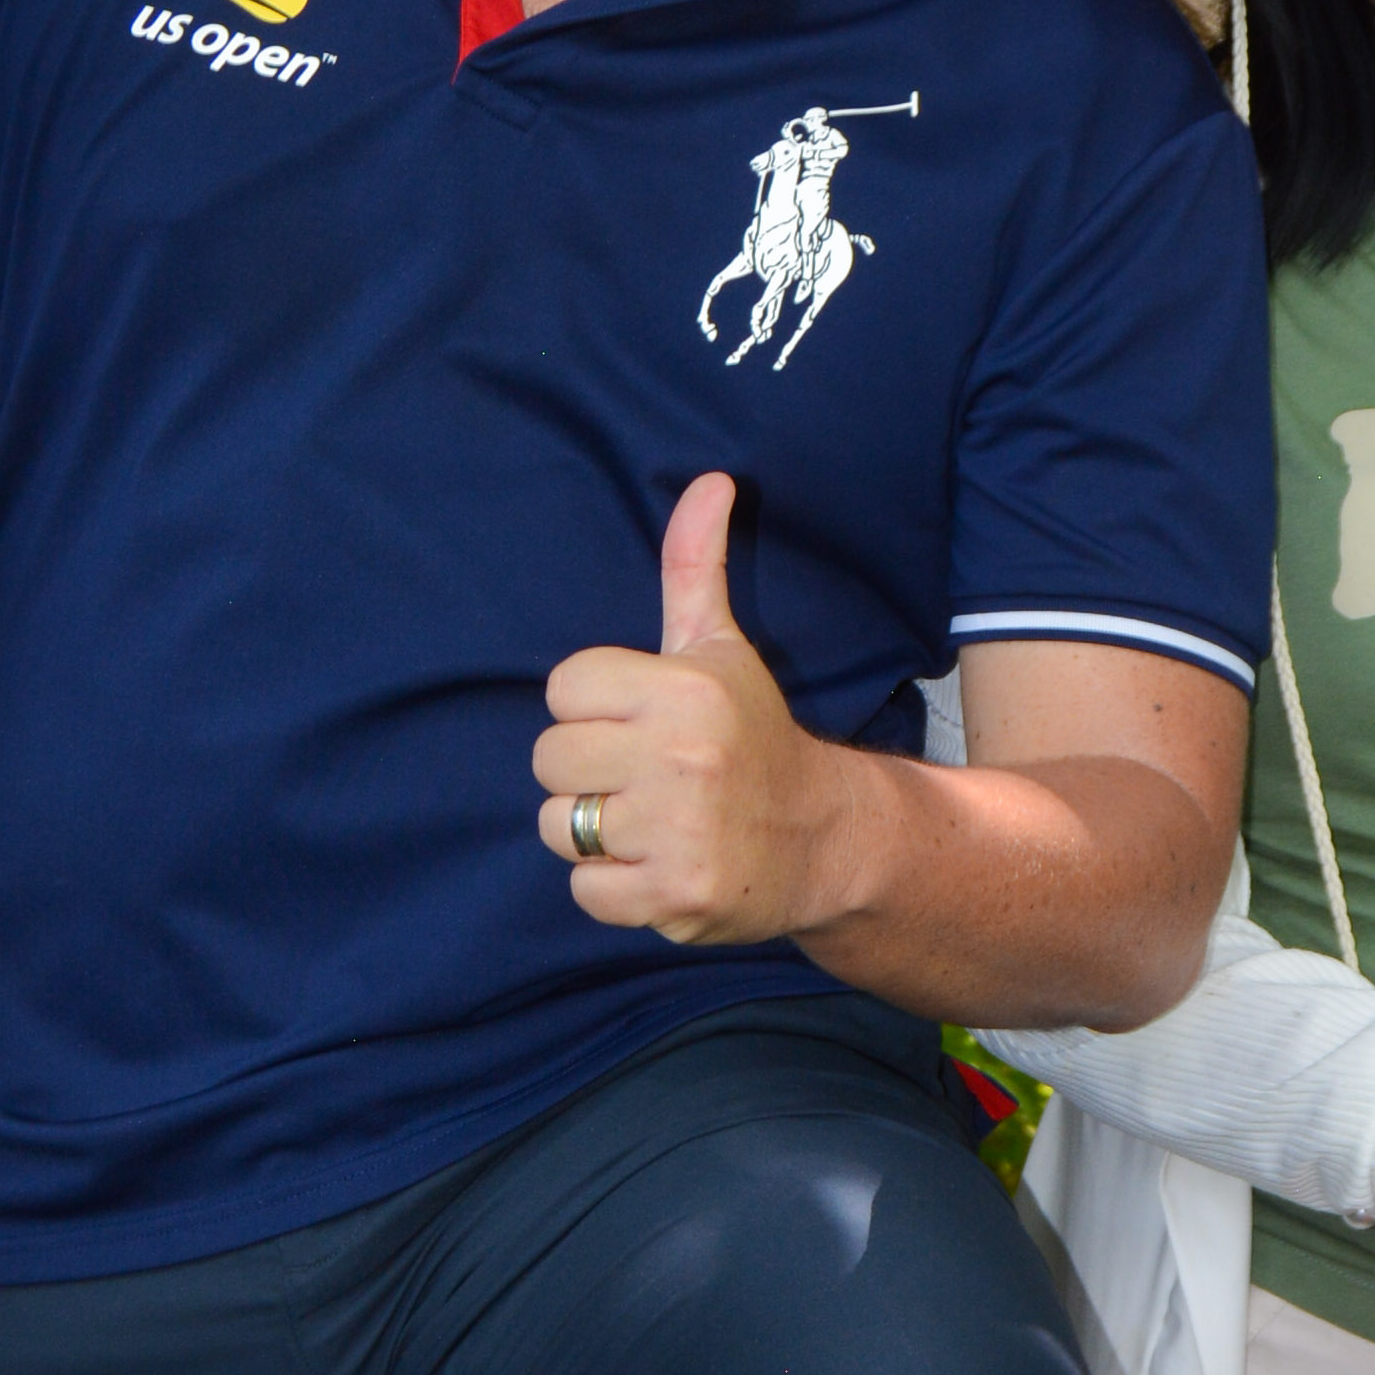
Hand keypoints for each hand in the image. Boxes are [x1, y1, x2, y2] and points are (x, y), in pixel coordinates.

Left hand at [534, 475, 851, 946]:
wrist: (825, 839)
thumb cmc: (754, 737)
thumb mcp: (722, 649)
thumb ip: (694, 567)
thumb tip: (709, 479)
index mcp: (683, 690)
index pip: (562, 688)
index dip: (591, 708)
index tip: (638, 723)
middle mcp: (679, 757)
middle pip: (548, 758)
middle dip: (585, 772)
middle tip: (642, 779)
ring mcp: (676, 831)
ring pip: (558, 825)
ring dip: (593, 833)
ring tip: (648, 823)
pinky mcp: (674, 895)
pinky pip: (583, 889)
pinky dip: (611, 887)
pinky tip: (657, 865)